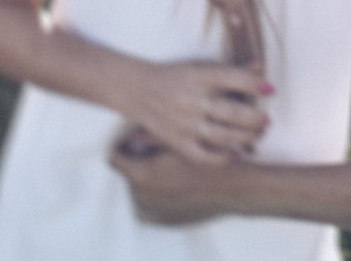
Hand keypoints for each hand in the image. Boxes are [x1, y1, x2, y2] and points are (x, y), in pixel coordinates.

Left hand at [110, 135, 234, 223]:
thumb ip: (149, 135)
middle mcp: (142, 196)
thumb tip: (129, 132)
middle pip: (127, 172)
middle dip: (136, 158)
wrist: (236, 187)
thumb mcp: (178, 140)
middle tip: (153, 146)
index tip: (132, 136)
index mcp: (139, 175)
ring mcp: (154, 211)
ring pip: (139, 188)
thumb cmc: (208, 158)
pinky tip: (176, 177)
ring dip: (147, 174)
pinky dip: (160, 190)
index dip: (122, 143)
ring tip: (166, 161)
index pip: (114, 157)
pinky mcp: (167, 219)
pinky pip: (153, 203)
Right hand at [120, 61, 272, 164]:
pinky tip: (236, 154)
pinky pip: (204, 156)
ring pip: (224, 136)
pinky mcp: (178, 142)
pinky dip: (223, 158)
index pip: (234, 79)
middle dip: (257, 118)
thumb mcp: (200, 67)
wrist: (136, 89)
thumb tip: (260, 67)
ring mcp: (185, 124)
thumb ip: (231, 71)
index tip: (271, 90)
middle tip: (267, 120)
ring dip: (247, 137)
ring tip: (259, 134)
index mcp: (199, 77)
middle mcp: (193, 100)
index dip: (255, 84)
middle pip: (234, 112)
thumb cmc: (174, 76)